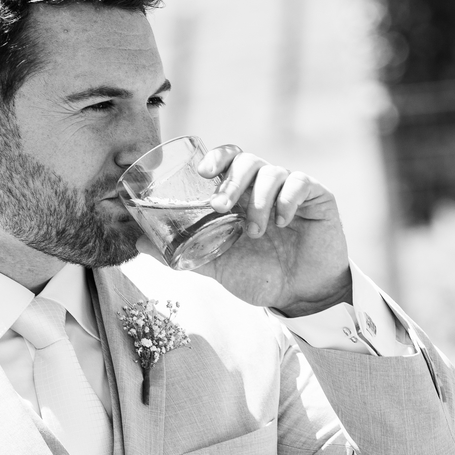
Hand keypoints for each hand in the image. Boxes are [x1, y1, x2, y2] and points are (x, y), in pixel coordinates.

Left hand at [140, 145, 351, 315]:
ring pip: (272, 170)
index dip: (215, 157)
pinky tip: (282, 222)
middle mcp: (264, 187)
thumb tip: (137, 242)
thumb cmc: (260, 276)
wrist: (300, 297)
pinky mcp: (318, 198)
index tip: (203, 172)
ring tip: (254, 231)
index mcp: (240, 195)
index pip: (227, 159)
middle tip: (220, 206)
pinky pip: (301, 182)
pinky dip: (287, 199)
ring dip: (257, 199)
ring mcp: (291, 191)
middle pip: (246, 160)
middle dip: (231, 180)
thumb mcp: (217, 266)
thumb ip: (182, 253)